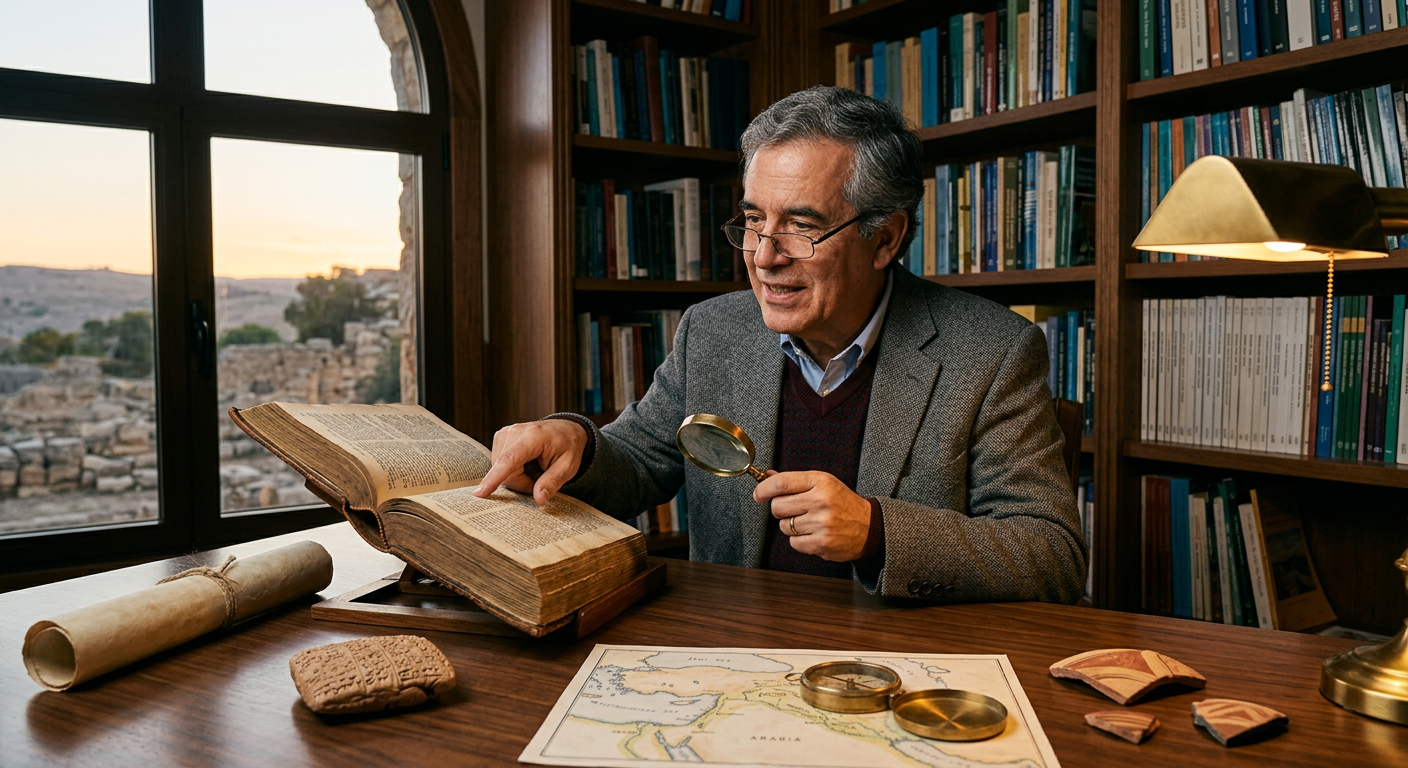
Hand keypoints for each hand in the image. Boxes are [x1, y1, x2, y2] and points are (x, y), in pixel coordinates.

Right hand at [474, 419, 587, 505]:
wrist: (565, 429)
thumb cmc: (568, 447)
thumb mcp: (568, 467)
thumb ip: (552, 483)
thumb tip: (539, 500)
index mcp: (533, 437)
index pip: (509, 460)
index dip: (494, 478)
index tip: (480, 493)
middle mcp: (514, 432)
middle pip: (506, 473)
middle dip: (523, 482)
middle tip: (541, 475)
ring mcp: (504, 433)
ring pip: (501, 471)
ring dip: (518, 476)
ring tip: (535, 466)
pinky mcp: (500, 438)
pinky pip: (500, 466)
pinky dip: (513, 470)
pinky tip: (526, 462)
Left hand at [754, 470, 870, 561]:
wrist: (869, 527)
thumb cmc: (842, 503)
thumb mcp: (823, 484)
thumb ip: (795, 481)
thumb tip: (767, 476)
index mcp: (821, 482)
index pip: (781, 483)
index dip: (763, 489)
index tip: (758, 494)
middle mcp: (821, 501)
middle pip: (777, 507)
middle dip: (781, 509)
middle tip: (795, 509)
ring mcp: (822, 524)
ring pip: (784, 526)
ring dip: (792, 526)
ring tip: (810, 522)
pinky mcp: (822, 543)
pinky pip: (794, 543)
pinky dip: (800, 540)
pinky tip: (814, 534)